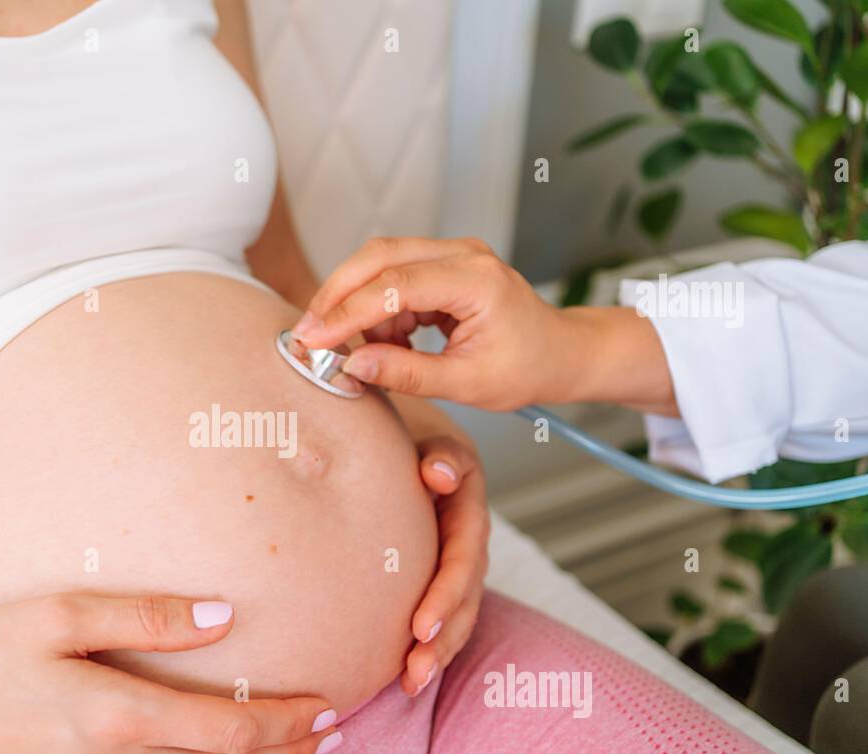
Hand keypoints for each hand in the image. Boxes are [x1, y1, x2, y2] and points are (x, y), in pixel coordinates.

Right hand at [293, 237, 675, 414]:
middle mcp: (462, 254)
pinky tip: (385, 342)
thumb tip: (354, 366)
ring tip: (363, 351)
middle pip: (378, 257)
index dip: (348, 312)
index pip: (395, 286)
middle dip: (336, 295)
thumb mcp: (468, 384)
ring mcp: (452, 254)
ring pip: (380, 263)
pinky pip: (392, 276)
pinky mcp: (442, 265)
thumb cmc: (527, 368)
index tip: (313, 339)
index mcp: (476, 280)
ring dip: (357, 305)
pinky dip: (375, 309)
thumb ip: (409, 375)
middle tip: (308, 335)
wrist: (560, 353)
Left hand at [401, 434, 488, 696]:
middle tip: (413, 670)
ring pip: (458, 618)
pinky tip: (404, 680)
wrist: (414, 446)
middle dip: (441, 639)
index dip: (444, 595)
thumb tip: (438, 473)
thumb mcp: (431, 439)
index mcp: (467, 510)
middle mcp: (469, 544)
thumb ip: (440, 454)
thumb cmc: (412, 441)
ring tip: (409, 685)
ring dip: (437, 655)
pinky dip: (430, 650)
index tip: (417, 627)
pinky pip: (444, 621)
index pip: (461, 560)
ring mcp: (459, 566)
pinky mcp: (443, 581)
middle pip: (463, 600)